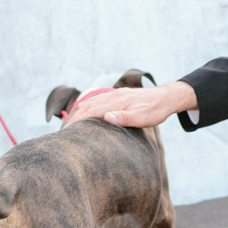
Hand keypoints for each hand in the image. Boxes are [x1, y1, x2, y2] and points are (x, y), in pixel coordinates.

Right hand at [64, 80, 196, 128]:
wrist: (166, 97)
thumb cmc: (156, 110)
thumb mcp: (143, 118)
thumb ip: (125, 118)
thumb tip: (106, 117)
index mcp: (117, 102)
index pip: (91, 111)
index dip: (77, 122)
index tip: (66, 132)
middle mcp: (113, 96)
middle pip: (87, 106)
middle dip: (73, 118)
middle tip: (62, 132)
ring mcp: (114, 94)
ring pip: (90, 102)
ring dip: (78, 112)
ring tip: (68, 125)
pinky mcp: (117, 95)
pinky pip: (97, 100)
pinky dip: (86, 107)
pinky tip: (83, 113)